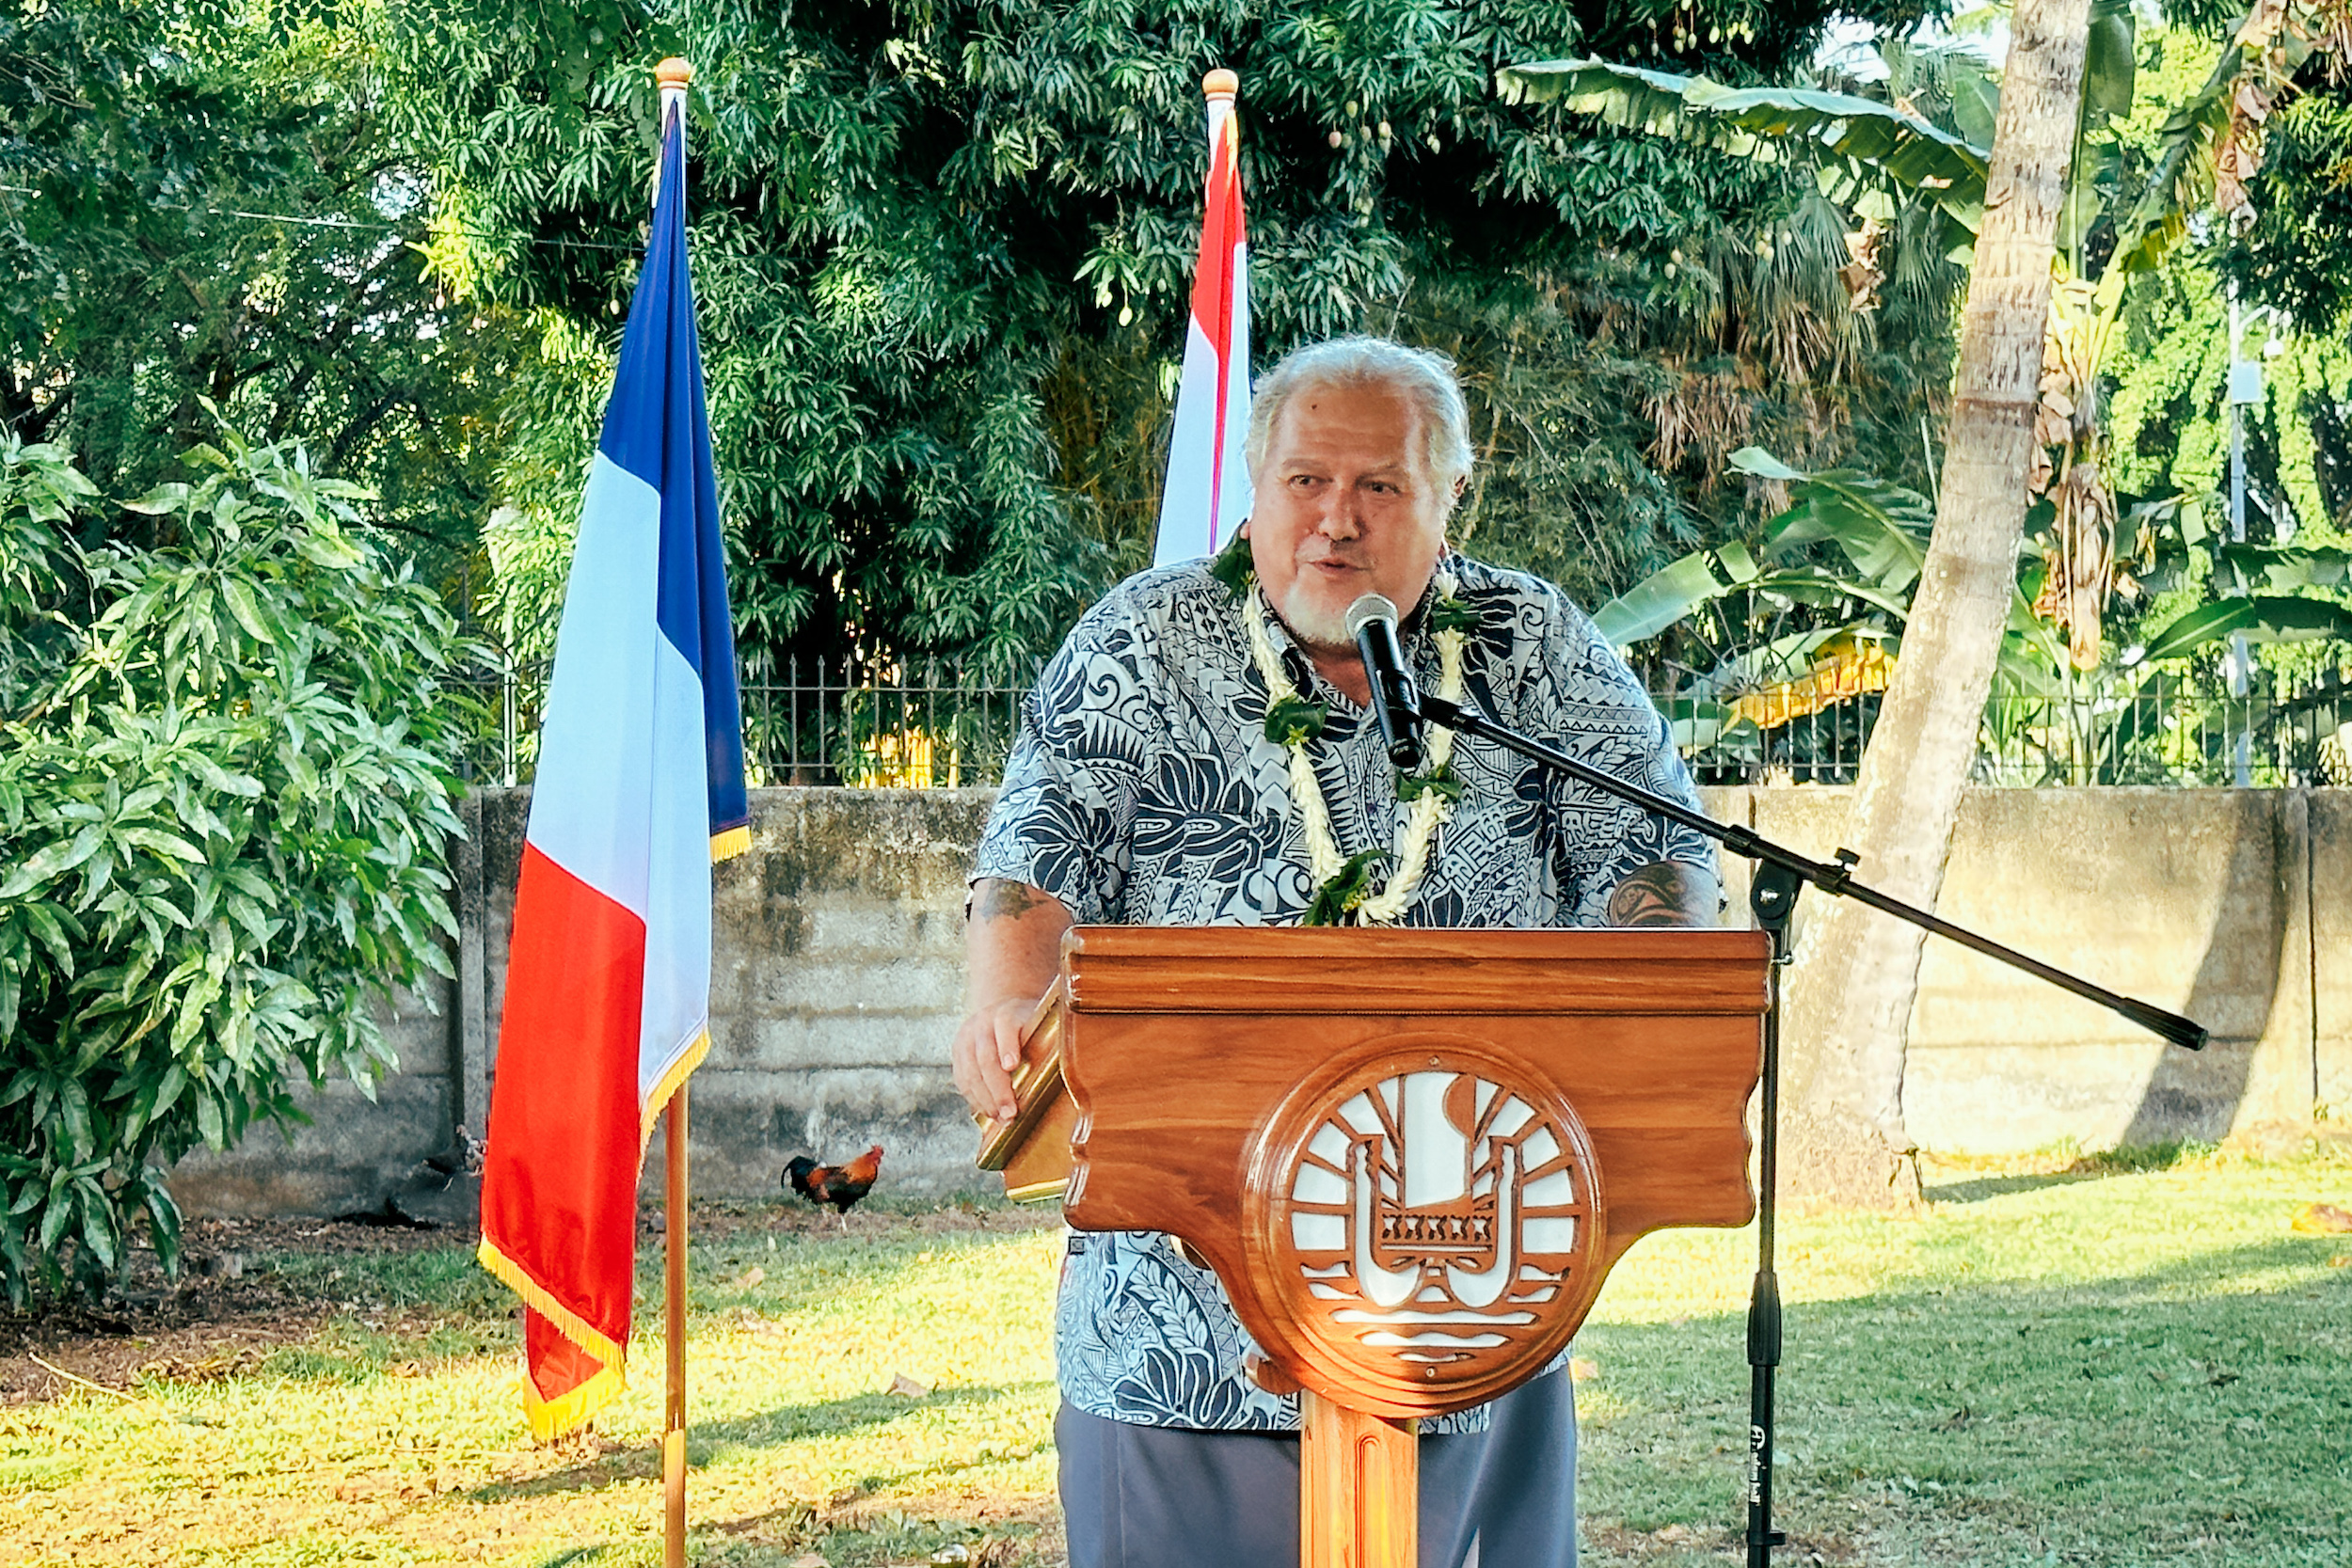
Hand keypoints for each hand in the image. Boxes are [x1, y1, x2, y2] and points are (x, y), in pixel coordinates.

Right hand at [952, 994, 1039, 1122]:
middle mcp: (982, 1022)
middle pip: (985, 1056)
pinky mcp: (957, 1053)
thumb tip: (1067, 1068)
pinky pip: (961, 1079)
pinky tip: (989, 1111)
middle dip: (998, 1088)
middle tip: (1011, 1111)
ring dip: (985, 1099)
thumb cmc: (1027, 1024)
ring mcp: (966, 1038)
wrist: (999, 1011)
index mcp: (1006, 1012)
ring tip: (1001, 1117)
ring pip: (970, 1071)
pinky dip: (974, 1098)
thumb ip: (1048, 1040)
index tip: (1012, 1066)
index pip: (1005, 1024)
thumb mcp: (1040, 1023)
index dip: (1008, 1045)